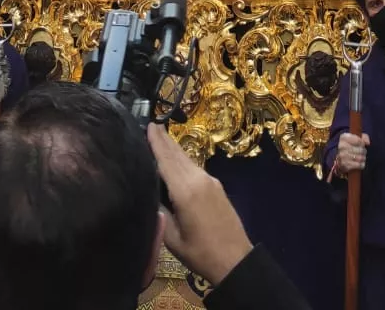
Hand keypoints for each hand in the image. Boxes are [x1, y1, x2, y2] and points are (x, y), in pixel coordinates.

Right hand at [147, 124, 251, 286]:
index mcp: (185, 191)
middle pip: (178, 155)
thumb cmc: (201, 253)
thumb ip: (160, 214)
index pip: (166, 160)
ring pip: (188, 160)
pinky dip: (183, 160)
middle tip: (152, 124)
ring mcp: (210, 181)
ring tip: (161, 138)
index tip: (148, 125)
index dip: (156, 142)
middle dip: (165, 140)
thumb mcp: (172, 239)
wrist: (236, 260)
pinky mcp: (216, 187)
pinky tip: (176, 161)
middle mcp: (199, 179)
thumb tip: (149, 195)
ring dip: (174, 149)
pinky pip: (195, 168)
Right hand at [336, 131, 368, 172]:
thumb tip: (367, 143)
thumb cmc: (351, 146)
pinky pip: (358, 165)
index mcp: (343, 138)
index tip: (362, 144)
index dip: (363, 143)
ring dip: (363, 158)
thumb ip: (364, 137)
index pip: (358, 141)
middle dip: (364, 151)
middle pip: (360, 150)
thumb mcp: (357, 138)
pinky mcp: (344, 165)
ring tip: (362, 157)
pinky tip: (360, 163)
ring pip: (360, 158)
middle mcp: (341, 146)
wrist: (341, 159)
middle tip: (363, 152)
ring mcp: (342, 156)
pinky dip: (361, 164)